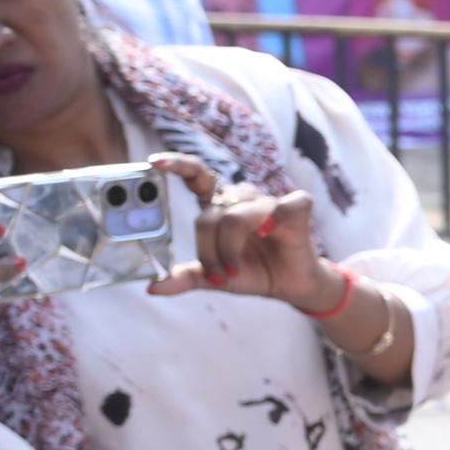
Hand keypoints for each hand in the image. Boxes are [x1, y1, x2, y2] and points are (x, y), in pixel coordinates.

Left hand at [144, 153, 330, 307]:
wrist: (289, 287)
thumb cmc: (252, 272)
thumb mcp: (213, 278)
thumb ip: (185, 277)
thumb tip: (152, 287)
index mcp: (219, 207)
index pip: (197, 176)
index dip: (177, 166)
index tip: (154, 162)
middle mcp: (241, 200)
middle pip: (211, 215)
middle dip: (208, 251)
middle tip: (217, 275)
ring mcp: (268, 203)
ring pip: (235, 218)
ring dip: (230, 250)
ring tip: (235, 273)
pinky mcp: (296, 210)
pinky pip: (285, 206)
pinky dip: (278, 217)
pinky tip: (270, 231)